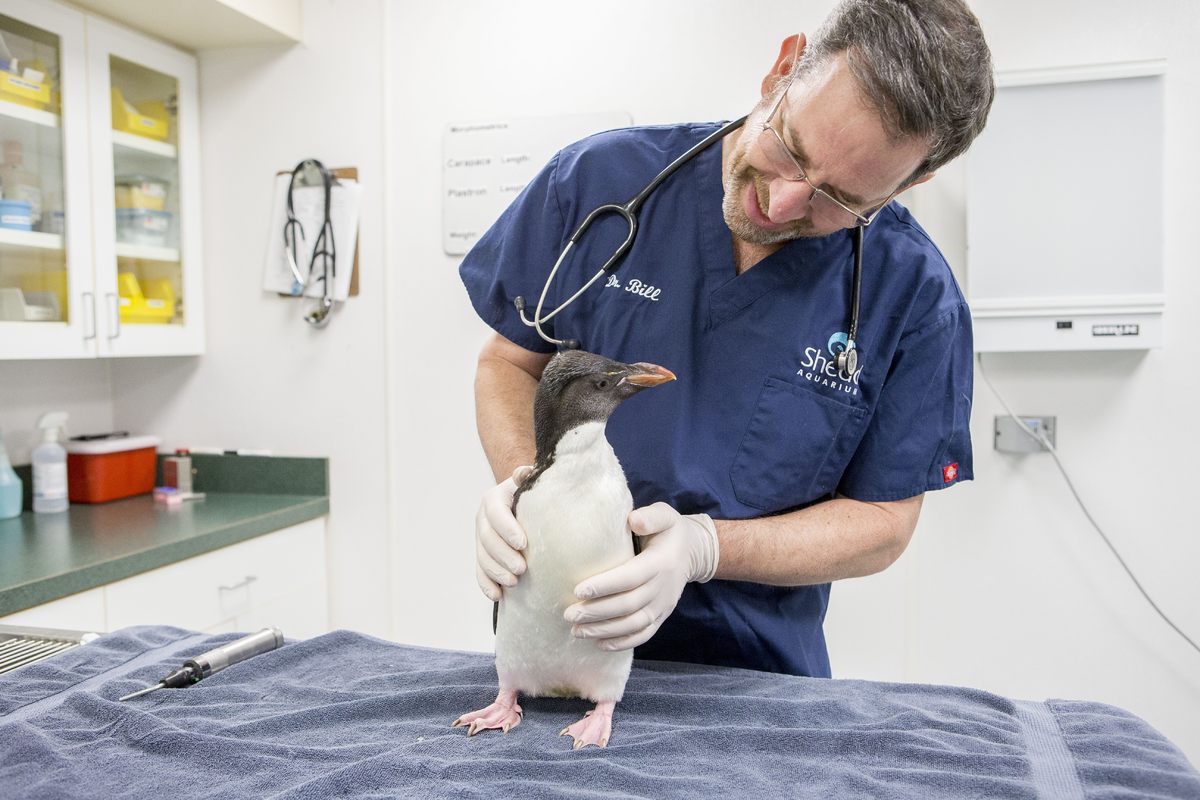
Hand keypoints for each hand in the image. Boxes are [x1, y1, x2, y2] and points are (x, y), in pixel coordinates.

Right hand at [475, 466, 533, 601]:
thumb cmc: (530, 495)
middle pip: (487, 539)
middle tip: (522, 568)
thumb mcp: (530, 483)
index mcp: (493, 499)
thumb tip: (526, 472)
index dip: (507, 529)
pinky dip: (486, 585)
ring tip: (514, 583)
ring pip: (482, 557)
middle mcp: (482, 519)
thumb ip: (528, 478)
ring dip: (496, 572)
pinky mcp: (481, 556)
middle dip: (503, 555)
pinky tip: (497, 596)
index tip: (523, 543)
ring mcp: (479, 539)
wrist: (520, 504)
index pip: (496, 514)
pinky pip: (479, 572)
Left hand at [564, 502, 718, 650]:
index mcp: (661, 562)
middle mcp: (663, 587)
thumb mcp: (665, 515)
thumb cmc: (669, 531)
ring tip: (577, 631)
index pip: (631, 577)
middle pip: (628, 605)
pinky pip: (643, 635)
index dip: (605, 585)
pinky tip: (599, 644)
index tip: (578, 590)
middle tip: (569, 614)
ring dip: (605, 631)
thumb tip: (633, 520)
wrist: (693, 552)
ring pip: (634, 624)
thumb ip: (651, 516)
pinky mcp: (662, 616)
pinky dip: (622, 642)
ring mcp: (664, 605)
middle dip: (597, 612)